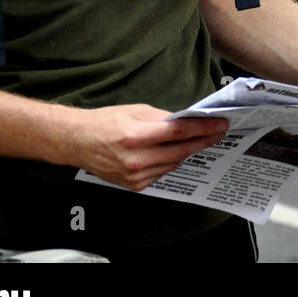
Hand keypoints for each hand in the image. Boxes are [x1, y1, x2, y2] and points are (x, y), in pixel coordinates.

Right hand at [62, 104, 229, 190]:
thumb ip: (163, 118)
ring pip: (174, 163)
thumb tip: (187, 121)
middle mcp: (136, 159)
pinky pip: (162, 172)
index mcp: (136, 136)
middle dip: (203, 140)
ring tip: (199, 139)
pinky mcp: (134, 185)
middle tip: (218, 132)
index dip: (203, 128)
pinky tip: (172, 152)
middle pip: (181, 150)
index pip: (179, 132)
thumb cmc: (105, 122)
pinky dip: (170, 161)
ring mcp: (135, 175)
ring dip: (188, 151)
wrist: (77, 142)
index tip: (219, 124)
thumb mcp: (136, 111)